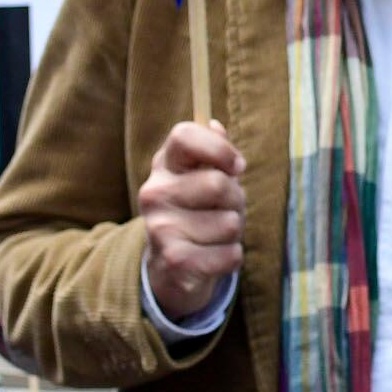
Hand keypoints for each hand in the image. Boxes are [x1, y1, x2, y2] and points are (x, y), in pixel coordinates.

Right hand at [136, 119, 245, 322]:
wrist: (170, 265)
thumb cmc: (198, 210)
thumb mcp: (204, 176)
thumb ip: (213, 151)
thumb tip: (215, 125)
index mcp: (164, 165)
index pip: (184, 135)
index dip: (219, 148)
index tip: (237, 166)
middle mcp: (154, 194)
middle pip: (218, 184)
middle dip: (235, 199)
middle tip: (224, 209)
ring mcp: (160, 229)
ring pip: (230, 223)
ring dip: (233, 231)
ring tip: (214, 234)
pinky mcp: (174, 261)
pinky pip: (230, 254)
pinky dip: (231, 257)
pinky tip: (211, 257)